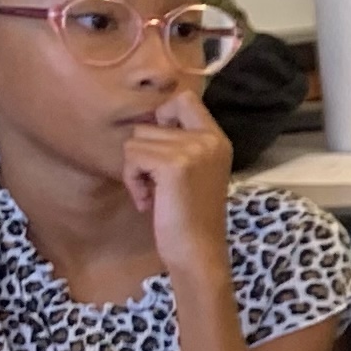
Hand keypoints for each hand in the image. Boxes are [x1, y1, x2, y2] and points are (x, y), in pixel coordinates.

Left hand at [122, 82, 233, 280]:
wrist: (198, 250)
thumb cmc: (190, 216)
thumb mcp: (195, 171)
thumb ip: (182, 143)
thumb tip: (146, 123)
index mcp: (217, 139)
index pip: (183, 99)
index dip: (162, 117)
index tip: (162, 150)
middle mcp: (209, 139)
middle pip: (149, 123)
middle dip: (143, 153)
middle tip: (156, 182)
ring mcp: (194, 150)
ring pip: (136, 140)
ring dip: (135, 169)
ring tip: (153, 193)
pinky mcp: (174, 165)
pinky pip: (132, 158)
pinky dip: (132, 181)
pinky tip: (147, 200)